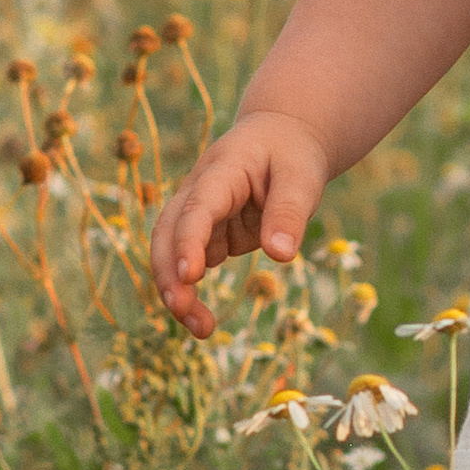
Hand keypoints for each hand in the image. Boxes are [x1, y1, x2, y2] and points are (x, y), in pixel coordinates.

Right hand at [150, 111, 331, 335]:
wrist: (282, 140)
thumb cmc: (291, 155)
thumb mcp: (302, 177)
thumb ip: (290, 212)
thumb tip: (280, 256)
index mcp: (221, 171)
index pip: (198, 207)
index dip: (190, 240)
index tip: (191, 275)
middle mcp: (198, 193)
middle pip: (167, 232)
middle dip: (168, 273)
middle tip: (183, 311)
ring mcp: (199, 215)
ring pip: (173, 254)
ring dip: (177, 291)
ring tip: (201, 329)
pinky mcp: (207, 235)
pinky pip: (194, 266)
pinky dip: (192, 294)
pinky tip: (204, 322)